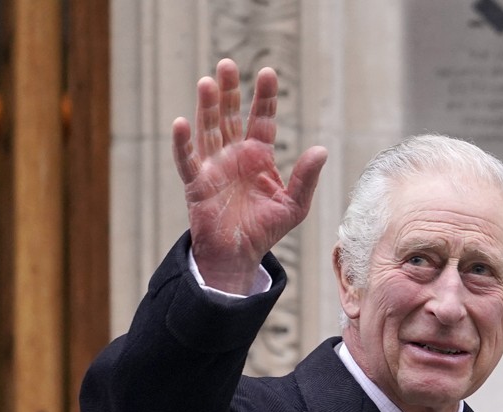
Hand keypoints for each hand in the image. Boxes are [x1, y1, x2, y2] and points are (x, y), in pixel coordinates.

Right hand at [172, 59, 327, 293]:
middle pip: (229, 115)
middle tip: (228, 64)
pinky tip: (181, 123)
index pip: (261, 119)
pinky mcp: (197, 184)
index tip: (268, 72)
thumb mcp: (294, 205)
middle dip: (229, 91)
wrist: (240, 256)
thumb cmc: (266, 230)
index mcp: (258, 156)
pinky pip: (187, 160)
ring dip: (206, 107)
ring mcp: (213, 167)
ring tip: (208, 82)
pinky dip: (183, 143)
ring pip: (208, 130)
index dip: (264, 97)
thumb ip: (306, 178)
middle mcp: (234, 155)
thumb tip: (321, 150)